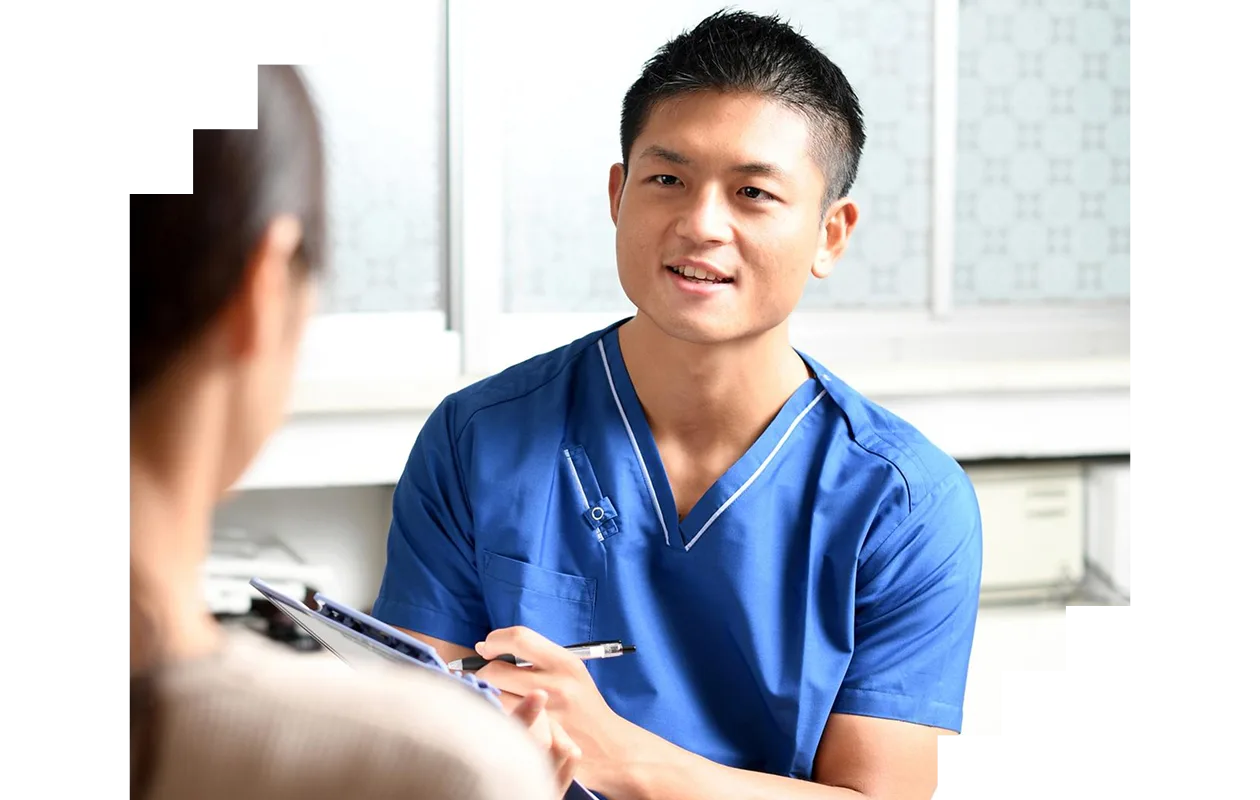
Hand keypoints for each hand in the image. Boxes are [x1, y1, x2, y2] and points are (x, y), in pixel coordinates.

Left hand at [477, 627, 636, 790]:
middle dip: (482, 673)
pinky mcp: (537, 740)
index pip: (519, 638)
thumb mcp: (570, 673)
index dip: (495, 640)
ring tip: (491, 699)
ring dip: (486, 697)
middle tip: (484, 679)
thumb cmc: (583, 706)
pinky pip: (502, 723)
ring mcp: (546, 715)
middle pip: (497, 670)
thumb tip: (489, 646)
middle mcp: (556, 685)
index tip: (486, 648)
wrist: (610, 748)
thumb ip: (537, 658)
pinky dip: (495, 719)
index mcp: (565, 662)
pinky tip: (500, 719)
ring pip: (494, 698)